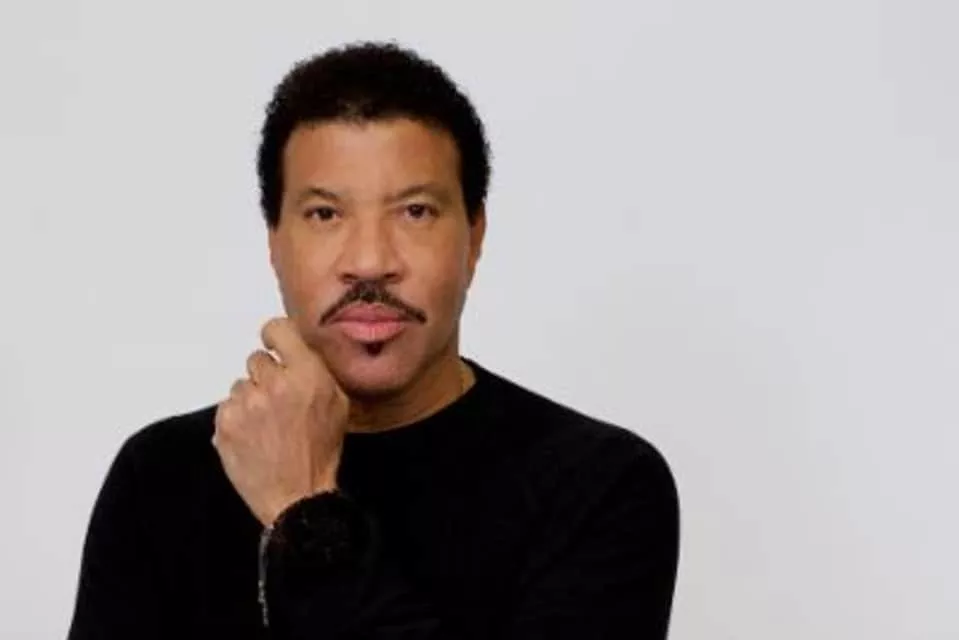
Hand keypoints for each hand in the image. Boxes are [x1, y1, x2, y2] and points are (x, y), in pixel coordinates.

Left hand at [212, 317, 349, 525]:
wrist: (296, 495)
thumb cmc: (321, 451)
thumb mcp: (337, 404)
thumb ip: (316, 371)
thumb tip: (297, 348)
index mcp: (306, 375)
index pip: (277, 330)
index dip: (275, 338)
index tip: (275, 347)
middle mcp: (273, 384)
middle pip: (256, 360)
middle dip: (266, 377)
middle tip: (278, 401)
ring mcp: (245, 404)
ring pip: (240, 385)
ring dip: (251, 399)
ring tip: (266, 425)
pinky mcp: (225, 424)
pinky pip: (226, 407)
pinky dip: (237, 419)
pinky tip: (253, 437)